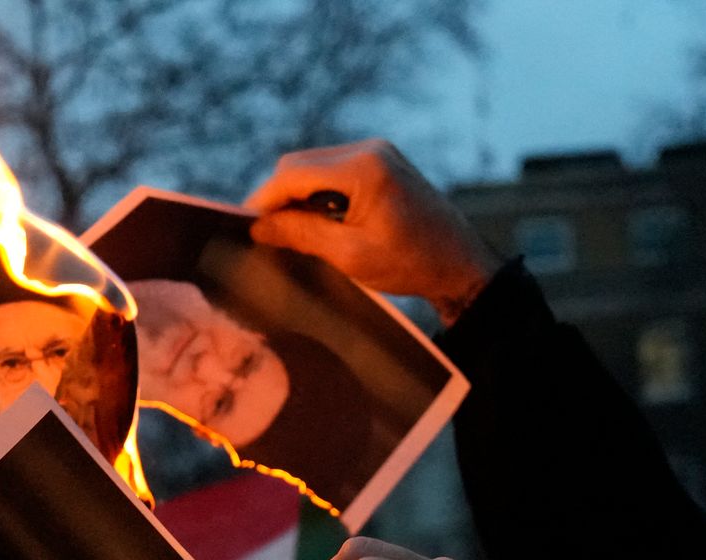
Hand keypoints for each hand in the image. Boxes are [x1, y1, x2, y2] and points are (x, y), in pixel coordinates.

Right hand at [243, 139, 501, 322]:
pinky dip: (317, 195)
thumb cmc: (410, 263)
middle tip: (267, 236)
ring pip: (314, 167)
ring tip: (292, 234)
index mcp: (364, 167)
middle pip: (300, 164)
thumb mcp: (350, 255)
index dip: (263, 199)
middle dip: (278, 197)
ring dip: (297, 197)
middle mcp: (369, 149)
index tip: (245, 227)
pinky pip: (333, 171)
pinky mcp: (381, 163)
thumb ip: (302, 234)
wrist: (460, 263)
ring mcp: (377, 153)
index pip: (293, 173)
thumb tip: (259, 227)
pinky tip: (318, 224)